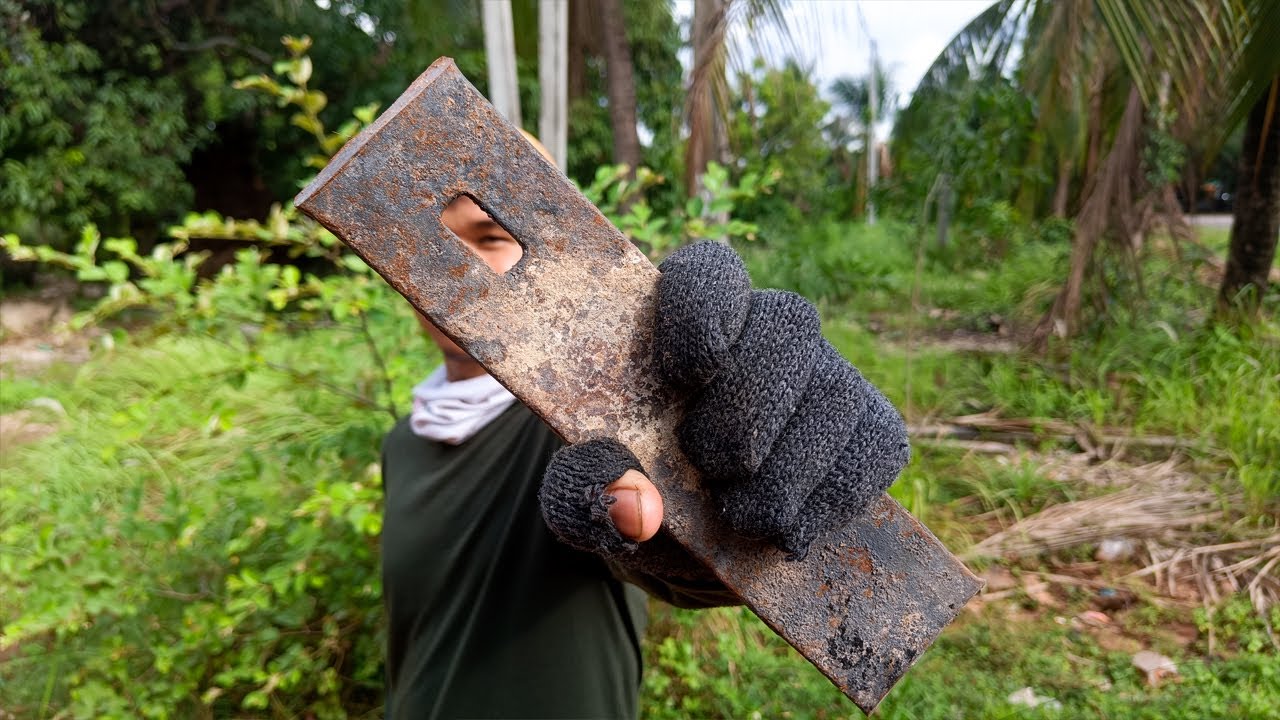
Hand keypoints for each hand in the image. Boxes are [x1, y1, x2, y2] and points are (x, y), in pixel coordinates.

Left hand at [539, 242, 909, 566]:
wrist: (687, 539)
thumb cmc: (629, 489)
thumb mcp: (579, 496)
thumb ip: (582, 493)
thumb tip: (639, 509)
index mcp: (682, 319)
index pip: (709, 270)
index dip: (705, 310)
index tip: (686, 377)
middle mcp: (764, 330)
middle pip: (788, 323)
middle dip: (748, 411)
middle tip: (707, 467)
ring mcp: (826, 374)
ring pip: (837, 392)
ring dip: (785, 472)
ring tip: (739, 515)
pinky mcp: (869, 425)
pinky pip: (877, 445)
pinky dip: (832, 499)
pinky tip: (787, 528)